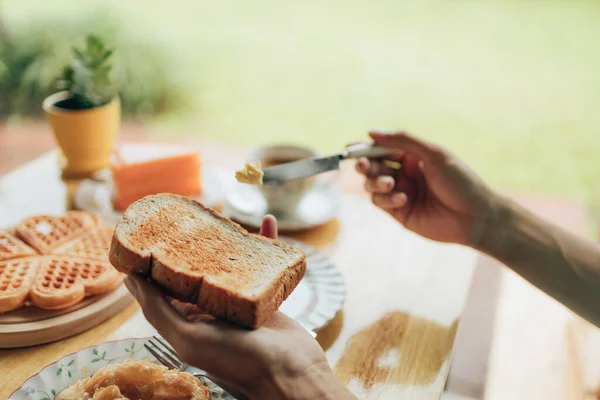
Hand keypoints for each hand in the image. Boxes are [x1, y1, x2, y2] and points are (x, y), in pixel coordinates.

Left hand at [124, 215, 352, 399]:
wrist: (290, 373)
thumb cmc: (238, 361)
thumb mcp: (189, 339)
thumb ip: (159, 310)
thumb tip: (130, 280)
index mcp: (187, 321)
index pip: (164, 287)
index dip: (155, 262)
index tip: (148, 233)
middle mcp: (211, 310)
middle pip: (198, 270)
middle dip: (193, 245)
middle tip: (189, 218)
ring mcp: (238, 300)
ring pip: (230, 263)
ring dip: (228, 241)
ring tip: (224, 218)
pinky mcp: (264, 294)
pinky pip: (263, 263)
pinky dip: (267, 242)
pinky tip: (268, 222)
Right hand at [355, 130, 497, 245]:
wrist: (475, 217)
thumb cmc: (460, 182)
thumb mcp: (434, 154)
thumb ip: (402, 140)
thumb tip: (371, 131)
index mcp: (413, 156)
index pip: (382, 149)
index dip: (365, 148)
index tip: (350, 148)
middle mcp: (405, 174)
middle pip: (373, 166)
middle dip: (366, 165)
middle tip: (363, 165)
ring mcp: (400, 193)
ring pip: (372, 185)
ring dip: (376, 182)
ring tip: (391, 184)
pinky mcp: (399, 213)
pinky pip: (380, 202)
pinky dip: (385, 198)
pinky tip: (402, 198)